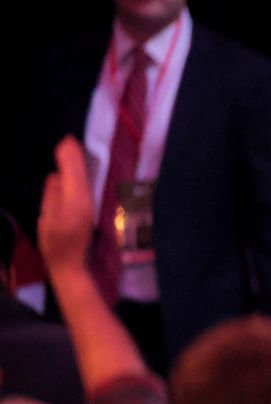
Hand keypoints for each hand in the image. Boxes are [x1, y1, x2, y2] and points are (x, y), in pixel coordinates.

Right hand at [37, 137, 94, 272]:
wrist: (71, 264)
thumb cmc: (54, 245)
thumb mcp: (46, 221)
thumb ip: (52, 197)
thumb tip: (55, 176)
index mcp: (75, 201)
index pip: (73, 172)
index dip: (68, 156)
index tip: (64, 141)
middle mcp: (87, 200)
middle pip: (81, 172)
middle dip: (75, 155)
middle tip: (68, 139)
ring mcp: (90, 204)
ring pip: (85, 178)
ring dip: (79, 162)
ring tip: (71, 148)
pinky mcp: (89, 209)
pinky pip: (85, 185)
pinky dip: (80, 173)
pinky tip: (75, 170)